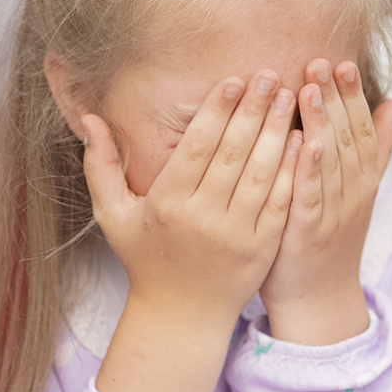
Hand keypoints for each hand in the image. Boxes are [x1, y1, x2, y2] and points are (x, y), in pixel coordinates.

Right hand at [83, 71, 299, 333]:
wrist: (180, 316)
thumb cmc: (145, 259)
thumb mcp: (112, 215)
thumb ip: (100, 165)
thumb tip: (90, 118)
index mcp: (167, 204)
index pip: (197, 147)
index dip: (217, 110)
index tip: (233, 79)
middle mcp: (202, 218)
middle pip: (233, 153)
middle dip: (252, 110)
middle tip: (269, 75)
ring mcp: (235, 235)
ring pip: (261, 173)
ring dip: (277, 131)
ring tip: (288, 96)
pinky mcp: (262, 248)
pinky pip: (279, 201)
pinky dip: (291, 169)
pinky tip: (301, 140)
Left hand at [260, 59, 391, 344]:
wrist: (319, 299)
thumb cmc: (329, 240)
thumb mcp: (357, 190)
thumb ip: (374, 147)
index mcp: (362, 179)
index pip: (360, 128)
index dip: (352, 95)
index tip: (341, 62)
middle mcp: (354, 192)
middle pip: (348, 137)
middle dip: (336, 98)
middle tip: (322, 62)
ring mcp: (334, 212)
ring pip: (331, 160)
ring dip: (322, 121)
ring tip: (310, 87)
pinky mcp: (310, 231)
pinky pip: (312, 195)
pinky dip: (309, 168)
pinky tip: (303, 142)